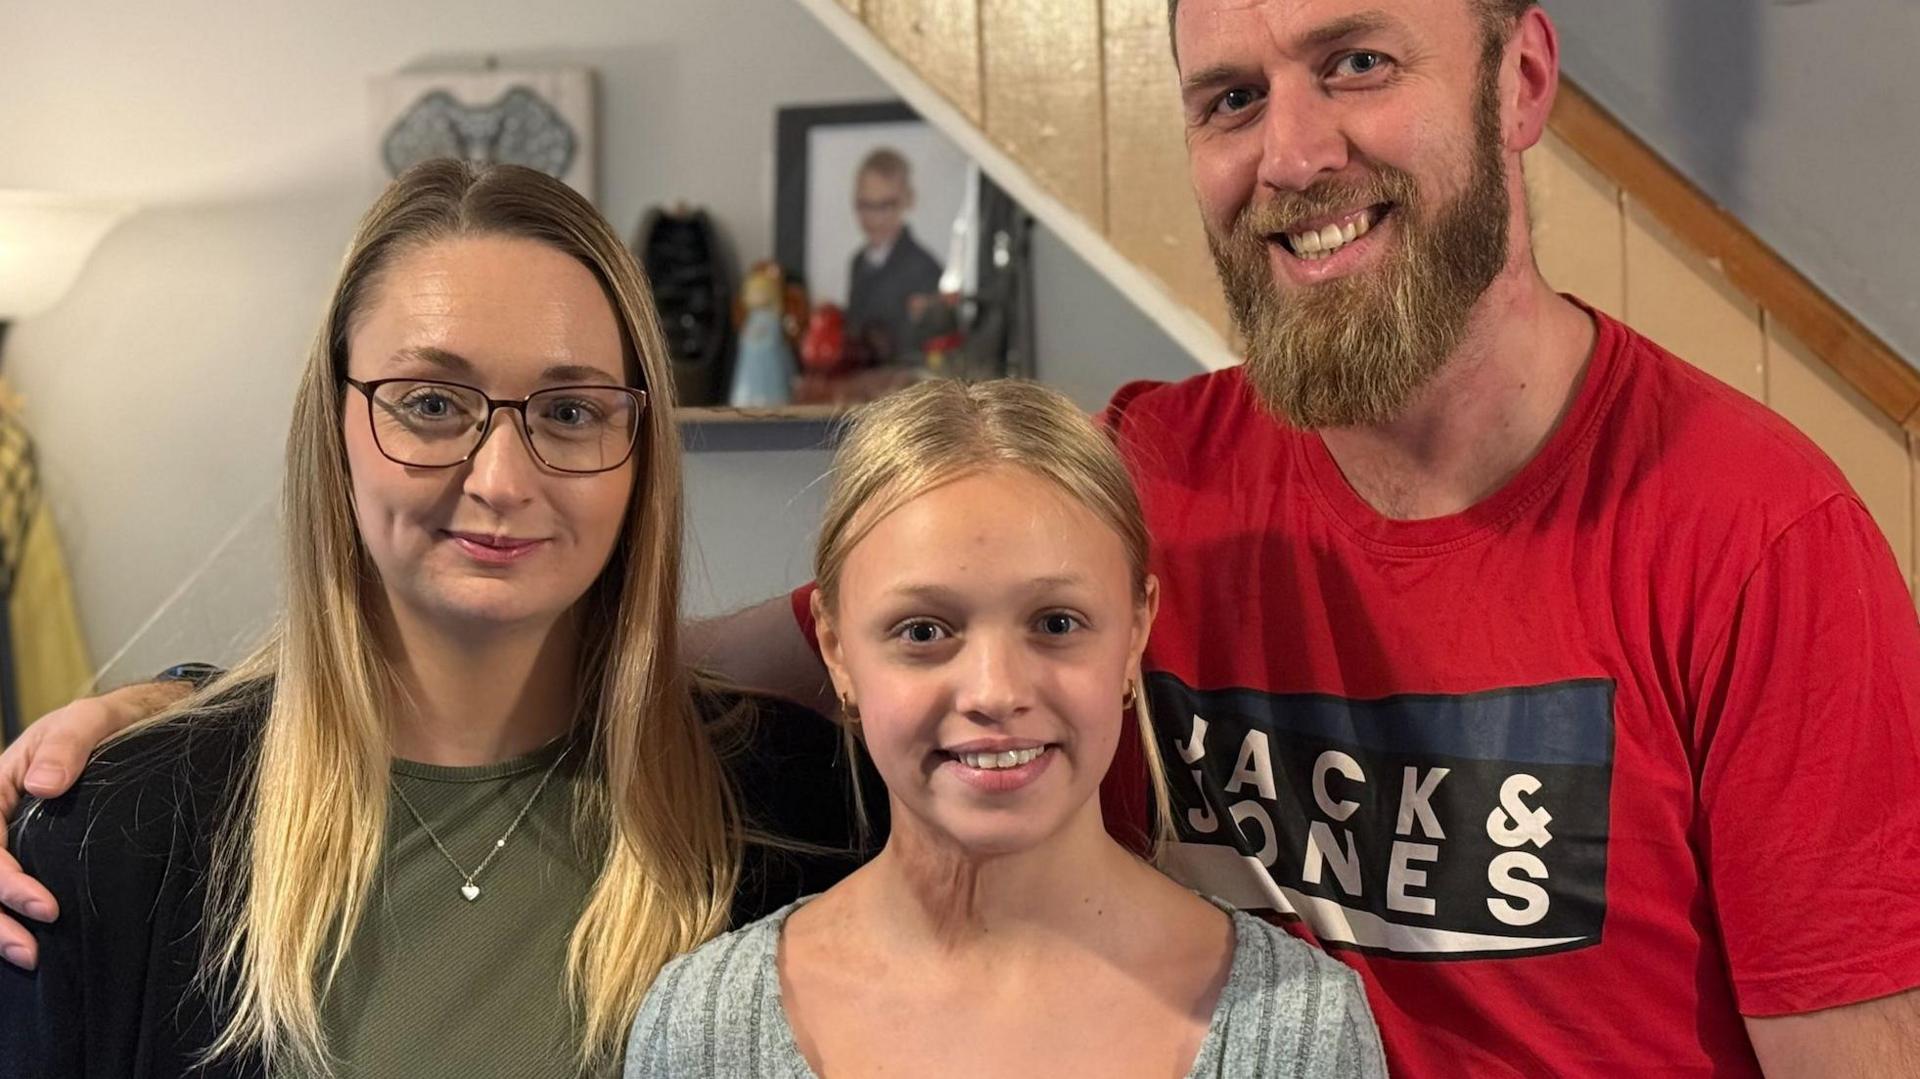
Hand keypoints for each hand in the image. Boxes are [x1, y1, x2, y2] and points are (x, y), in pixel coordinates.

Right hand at [0, 681, 185, 969]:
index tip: (45, 907)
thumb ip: (67, 745)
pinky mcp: (38, 851)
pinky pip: (12, 888)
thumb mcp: (89, 721)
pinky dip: (15, 916)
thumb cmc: (108, 722)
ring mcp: (17, 836)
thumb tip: (43, 786)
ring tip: (31, 958)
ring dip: (0, 927)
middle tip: (30, 951)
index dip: (3, 880)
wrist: (137, 724)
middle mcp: (0, 816)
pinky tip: (38, 944)